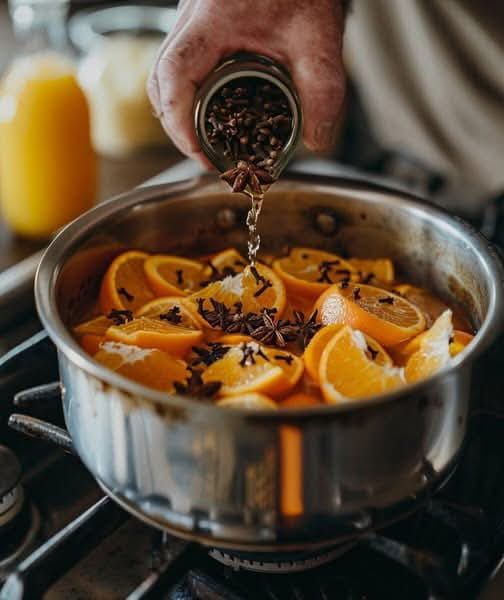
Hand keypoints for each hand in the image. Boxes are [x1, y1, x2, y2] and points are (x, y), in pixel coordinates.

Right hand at [148, 0, 345, 166]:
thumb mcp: (318, 40)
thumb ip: (322, 91)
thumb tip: (316, 141)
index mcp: (212, 21)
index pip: (174, 75)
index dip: (179, 122)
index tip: (200, 152)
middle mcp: (192, 20)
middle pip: (161, 82)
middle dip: (179, 127)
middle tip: (206, 156)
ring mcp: (192, 24)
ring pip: (166, 77)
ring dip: (182, 115)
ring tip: (208, 143)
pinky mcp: (201, 31)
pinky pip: (181, 69)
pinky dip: (191, 98)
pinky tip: (213, 116)